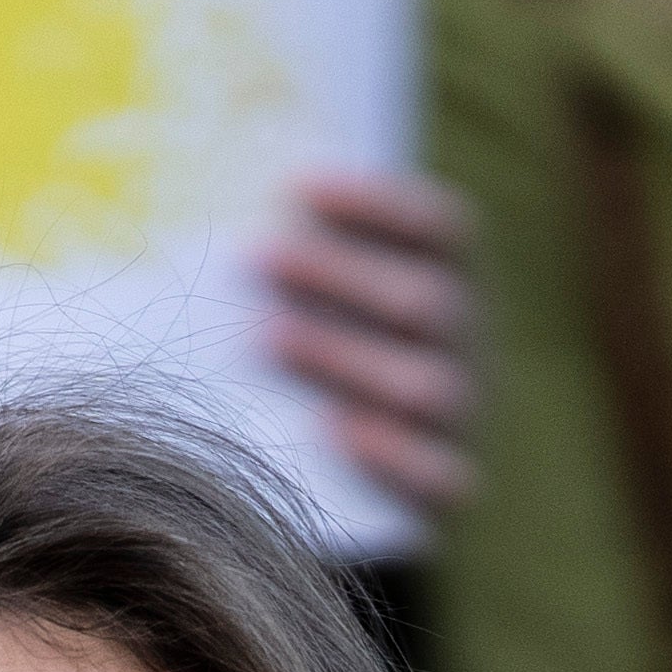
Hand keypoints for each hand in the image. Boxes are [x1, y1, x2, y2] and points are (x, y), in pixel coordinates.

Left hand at [263, 163, 478, 520]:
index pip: (441, 227)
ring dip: (346, 356)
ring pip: (428, 386)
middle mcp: (470, 344)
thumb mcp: (313, 299)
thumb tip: (202, 217)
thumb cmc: (317, 353)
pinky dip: (391, 453)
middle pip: (427, 301)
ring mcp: (466, 418)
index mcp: (451, 279)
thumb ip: (288, 262)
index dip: (380, 203)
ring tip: (266, 337)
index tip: (298, 185)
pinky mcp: (448, 487)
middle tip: (257, 255)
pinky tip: (327, 427)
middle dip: (343, 274)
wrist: (356, 479)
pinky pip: (439, 475)